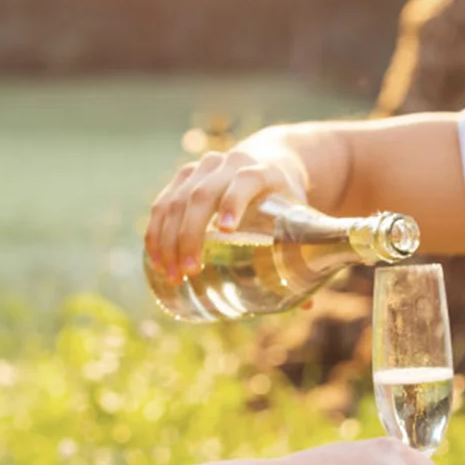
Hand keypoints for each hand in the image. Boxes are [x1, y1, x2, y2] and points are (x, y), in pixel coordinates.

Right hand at [147, 147, 305, 284]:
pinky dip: (156, 231)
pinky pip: (163, 203)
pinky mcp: (183, 176)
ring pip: (176, 200)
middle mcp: (229, 164)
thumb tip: (309, 305)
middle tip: (191, 271)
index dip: (233, 202)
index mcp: (262, 171)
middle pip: (202, 195)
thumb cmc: (284, 198)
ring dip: (169, 239)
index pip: (245, 181)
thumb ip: (301, 254)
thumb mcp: (298, 215)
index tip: (226, 231)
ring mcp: (202, 168)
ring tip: (172, 274)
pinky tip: (155, 257)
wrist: (268, 160)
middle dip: (192, 235)